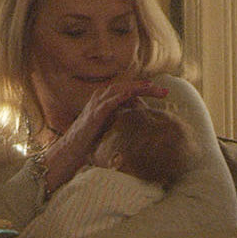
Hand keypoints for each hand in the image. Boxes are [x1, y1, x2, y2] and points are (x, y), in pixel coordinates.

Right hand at [40, 79, 170, 190]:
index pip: (128, 90)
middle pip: (127, 87)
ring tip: (152, 88)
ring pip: (119, 90)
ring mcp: (96, 104)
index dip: (146, 90)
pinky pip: (109, 101)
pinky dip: (121, 96)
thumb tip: (140, 122)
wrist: (70, 151)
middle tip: (166, 92)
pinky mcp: (94, 114)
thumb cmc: (89, 142)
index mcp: (105, 100)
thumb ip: (121, 120)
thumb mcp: (109, 128)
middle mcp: (100, 98)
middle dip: (147, 87)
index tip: (163, 93)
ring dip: (137, 88)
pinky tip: (132, 94)